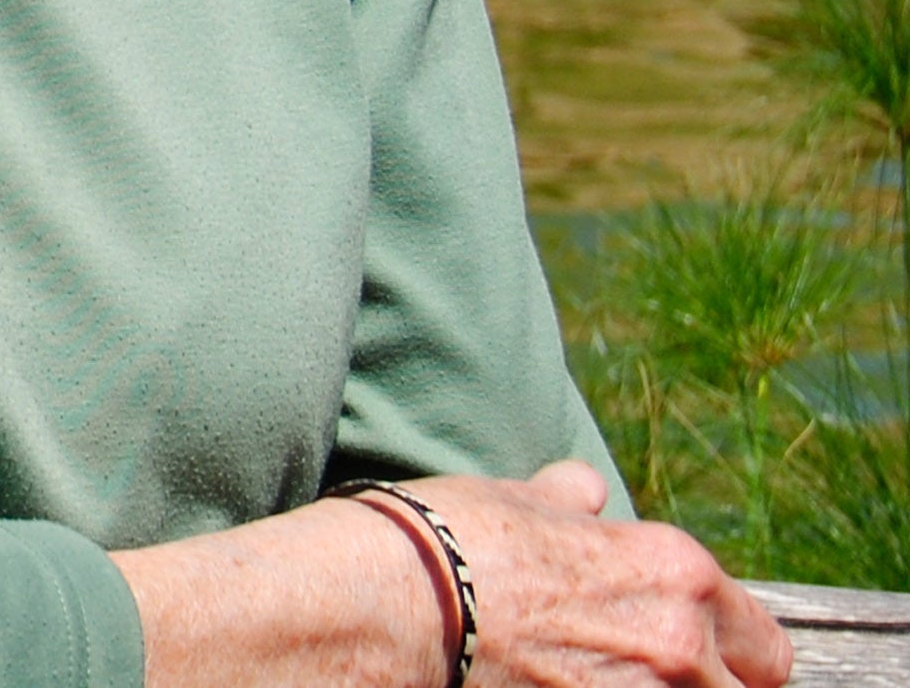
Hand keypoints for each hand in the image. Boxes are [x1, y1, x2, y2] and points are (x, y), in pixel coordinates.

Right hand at [115, 462, 790, 687]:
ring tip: (595, 676)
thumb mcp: (514, 501)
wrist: (392, 606)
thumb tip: (587, 488)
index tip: (709, 654)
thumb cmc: (448, 539)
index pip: (765, 644)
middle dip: (702, 681)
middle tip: (644, 666)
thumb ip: (569, 502)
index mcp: (674, 571)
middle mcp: (678, 647)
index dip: (739, 650)